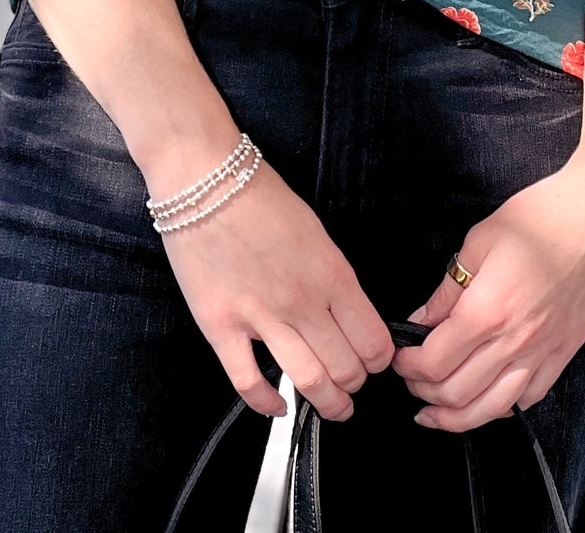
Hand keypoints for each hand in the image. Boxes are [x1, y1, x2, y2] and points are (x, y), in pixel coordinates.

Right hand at [160, 154, 395, 422]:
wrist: (204, 178)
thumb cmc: (260, 195)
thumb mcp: (315, 230)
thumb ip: (333, 275)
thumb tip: (347, 313)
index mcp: (332, 273)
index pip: (373, 340)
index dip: (379, 358)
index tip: (375, 360)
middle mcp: (302, 301)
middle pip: (346, 368)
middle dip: (356, 383)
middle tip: (354, 383)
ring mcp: (260, 317)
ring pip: (309, 382)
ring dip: (328, 403)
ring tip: (334, 407)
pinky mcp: (220, 327)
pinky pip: (249, 383)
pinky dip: (268, 405)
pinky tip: (278, 406)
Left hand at [390, 154, 584, 432]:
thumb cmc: (542, 217)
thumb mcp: (480, 240)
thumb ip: (448, 288)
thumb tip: (423, 321)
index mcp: (487, 310)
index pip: (434, 362)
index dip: (408, 366)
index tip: (398, 356)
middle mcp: (515, 341)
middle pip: (457, 393)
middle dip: (424, 392)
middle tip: (411, 380)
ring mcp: (544, 352)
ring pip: (493, 409)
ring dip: (458, 417)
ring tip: (437, 413)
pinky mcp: (565, 352)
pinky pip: (530, 397)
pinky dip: (503, 407)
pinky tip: (488, 400)